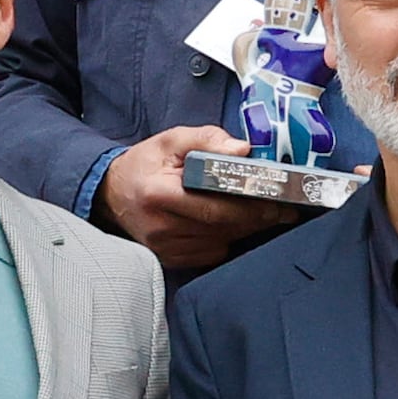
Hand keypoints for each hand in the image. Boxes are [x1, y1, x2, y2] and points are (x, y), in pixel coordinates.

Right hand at [99, 125, 295, 274]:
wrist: (112, 194)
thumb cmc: (145, 164)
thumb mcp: (171, 140)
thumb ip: (206, 140)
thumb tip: (242, 149)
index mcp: (159, 194)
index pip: (214, 205)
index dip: (249, 203)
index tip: (276, 198)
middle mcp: (161, 226)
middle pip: (223, 226)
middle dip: (258, 217)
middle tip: (285, 209)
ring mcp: (166, 247)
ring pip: (221, 240)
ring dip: (247, 228)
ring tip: (267, 214)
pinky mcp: (171, 258)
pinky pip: (212, 253)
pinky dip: (228, 239)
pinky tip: (235, 225)